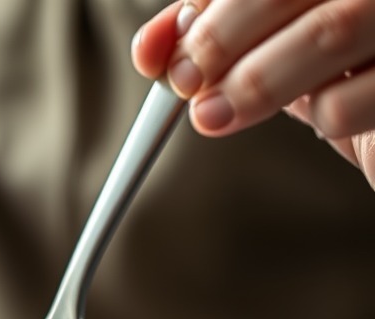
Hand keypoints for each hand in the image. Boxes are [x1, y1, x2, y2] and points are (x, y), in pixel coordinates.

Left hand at [132, 0, 374, 187]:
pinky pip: (355, 97)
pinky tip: (328, 119)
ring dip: (257, 80)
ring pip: (330, 30)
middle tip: (185, 84)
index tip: (161, 52)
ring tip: (214, 115)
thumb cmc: (355, 73)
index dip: (210, 5)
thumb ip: (221, 34)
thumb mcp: (283, 43)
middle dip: (222, 36)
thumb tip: (152, 48)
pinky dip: (328, 114)